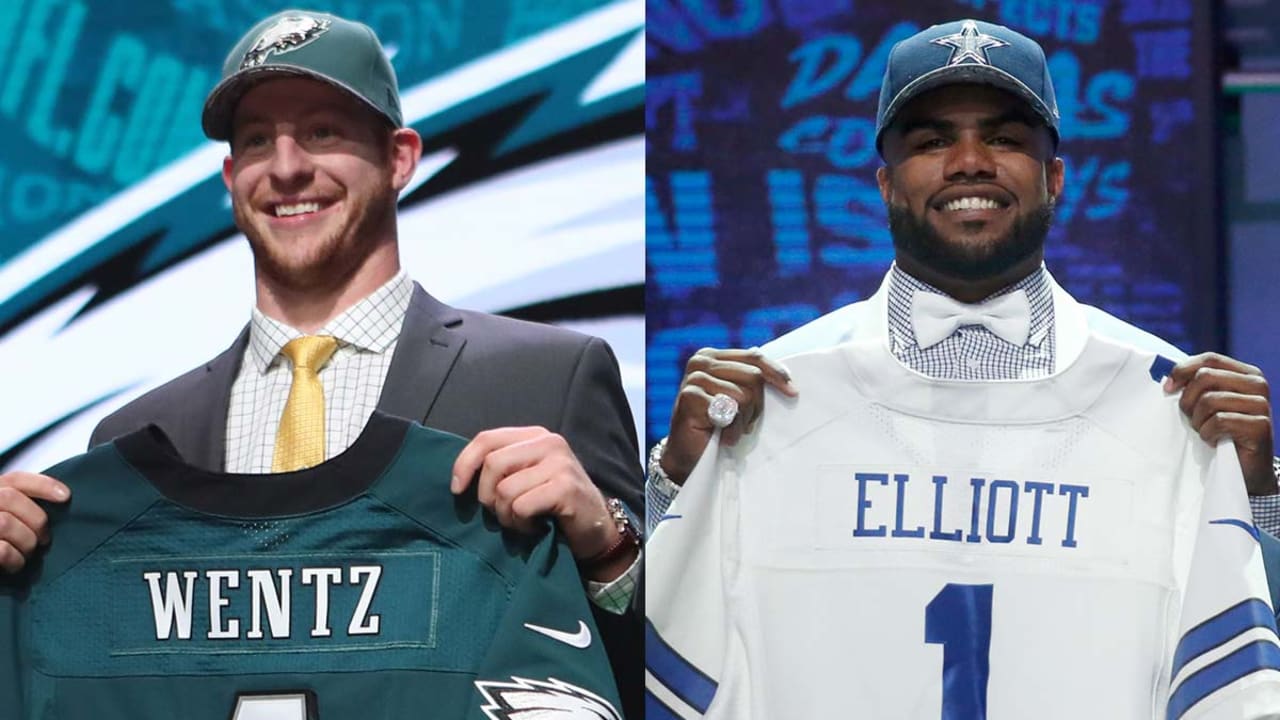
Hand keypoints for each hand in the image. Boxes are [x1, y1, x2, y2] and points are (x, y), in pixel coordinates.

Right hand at [0, 471, 69, 572]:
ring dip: (26, 542)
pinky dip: (15, 559)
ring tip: (28, 553)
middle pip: (9, 498)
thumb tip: (61, 501)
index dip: (42, 485)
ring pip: (5, 523)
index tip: (66, 496)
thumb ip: (23, 508)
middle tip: (45, 539)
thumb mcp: (9, 518)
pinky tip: (16, 565)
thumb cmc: (3, 542)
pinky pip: (2, 550)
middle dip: (36, 520)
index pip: (14, 480)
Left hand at [451, 427, 632, 579]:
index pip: (486, 439)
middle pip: (492, 464)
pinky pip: (522, 507)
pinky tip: (535, 527)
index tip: (457, 490)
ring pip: (505, 490)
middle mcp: (549, 442)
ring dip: (506, 516)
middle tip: (503, 514)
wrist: (597, 528)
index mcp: (534, 435)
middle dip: (487, 497)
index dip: (464, 464)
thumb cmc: (554, 504)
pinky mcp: (566, 487)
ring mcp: (560, 463)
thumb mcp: (527, 476)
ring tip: (522, 522)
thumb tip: (459, 479)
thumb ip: (501, 468)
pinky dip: (521, 525)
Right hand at [661, 347, 797, 484]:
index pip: (754, 358)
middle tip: (742, 423)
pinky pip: (730, 410)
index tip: (793, 392)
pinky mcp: (690, 396)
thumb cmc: (716, 426)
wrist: (688, 454)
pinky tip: (720, 435)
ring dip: (742, 420)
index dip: (777, 374)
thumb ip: (751, 381)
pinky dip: (730, 429)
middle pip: (753, 377)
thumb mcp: (737, 398)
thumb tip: (785, 376)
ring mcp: (694, 378)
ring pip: (744, 395)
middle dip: (755, 406)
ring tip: (728, 430)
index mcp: (712, 356)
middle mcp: (701, 361)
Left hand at [1165, 352, 1275, 495]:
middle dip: (1188, 399)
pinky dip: (1208, 434)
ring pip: (1209, 400)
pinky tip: (1214, 441)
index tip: (1167, 389)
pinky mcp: (1260, 426)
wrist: (1244, 468)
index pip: (1209, 359)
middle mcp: (1258, 384)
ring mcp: (1261, 405)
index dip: (1183, 370)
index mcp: (1246, 373)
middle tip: (1191, 418)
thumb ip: (1196, 386)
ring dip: (1198, 421)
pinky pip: (1219, 421)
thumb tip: (1168, 381)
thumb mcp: (1208, 403)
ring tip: (1206, 431)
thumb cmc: (1222, 432)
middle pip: (1205, 377)